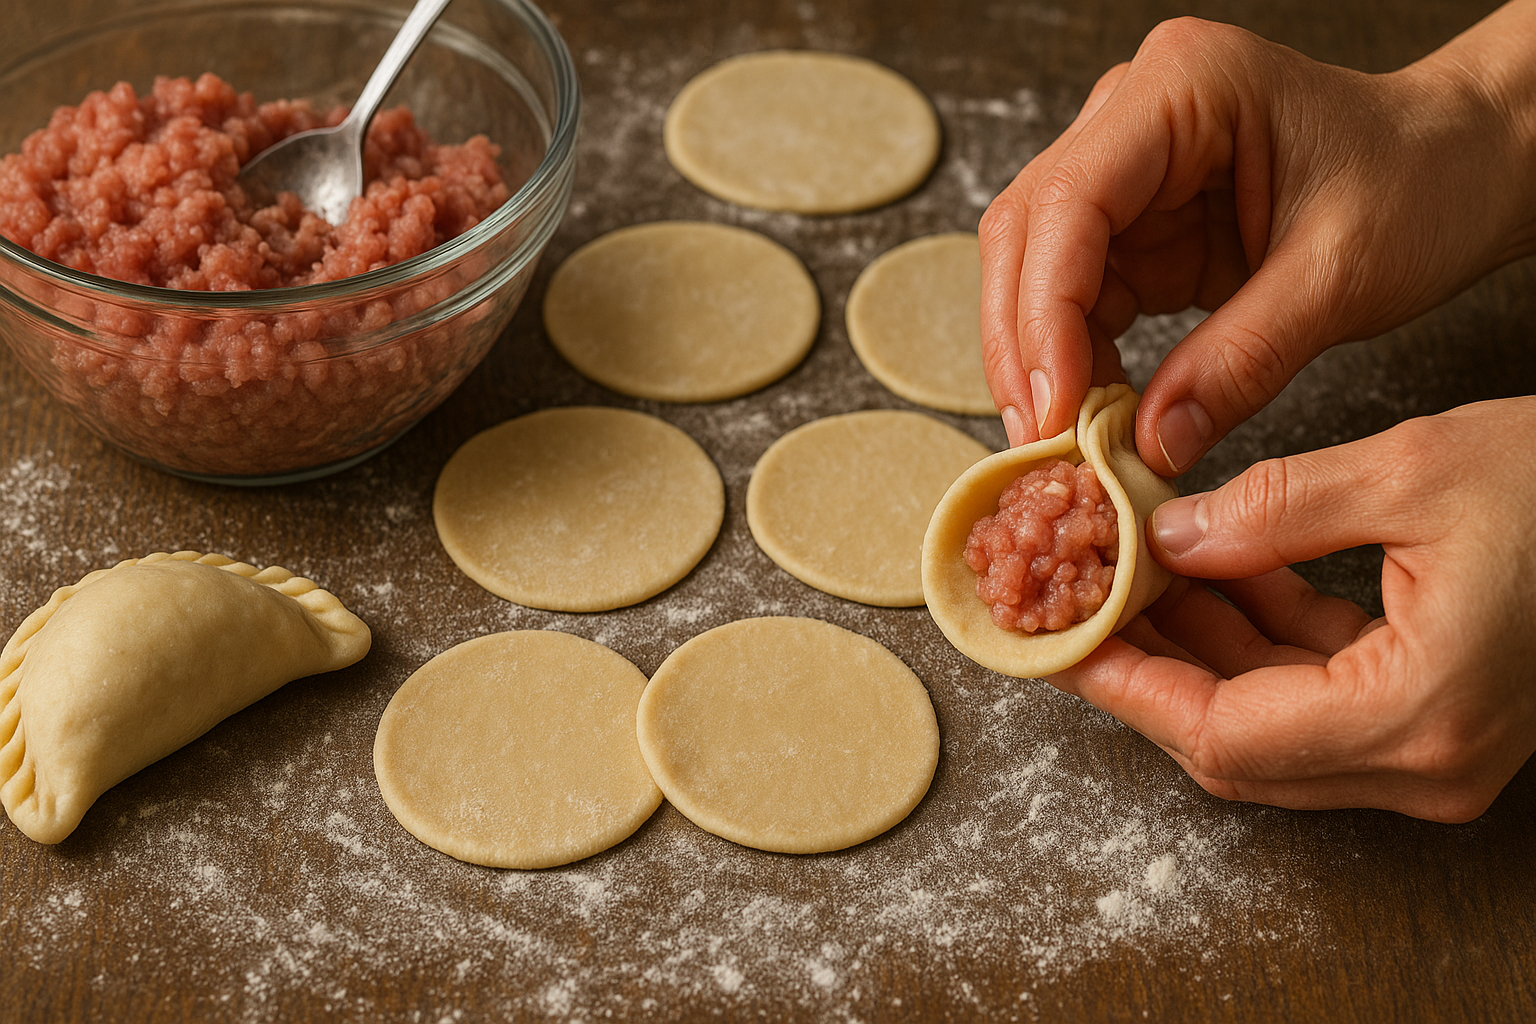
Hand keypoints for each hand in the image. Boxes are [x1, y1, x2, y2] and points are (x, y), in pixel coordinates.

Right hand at [978, 9, 1535, 471]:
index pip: (1070, 200)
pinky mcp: (1135, 227)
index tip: (1054, 405)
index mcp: (1182, 87)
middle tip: (1042, 437)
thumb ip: (1242, 360)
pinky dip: (1077, 363)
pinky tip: (1094, 414)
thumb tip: (1152, 442)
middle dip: (1024, 342)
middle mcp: (1133, 118)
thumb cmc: (1421, 182)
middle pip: (1026, 232)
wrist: (1457, 169)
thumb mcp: (1342, 276)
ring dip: (1041, 360)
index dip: (1045, 310)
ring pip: (1034, 271)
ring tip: (1066, 439)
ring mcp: (1126, 172)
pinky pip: (1075, 300)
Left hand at [1048, 397, 1535, 821]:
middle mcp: (1426, 763)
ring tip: (1130, 574)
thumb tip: (1165, 535)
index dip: (1126, 688)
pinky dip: (1260, 638)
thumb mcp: (1413, 470)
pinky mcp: (1440, 720)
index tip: (1054, 643)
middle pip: (1234, 743)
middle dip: (1148, 669)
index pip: (1223, 733)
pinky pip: (1318, 695)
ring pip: (1270, 722)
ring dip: (1197, 651)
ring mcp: (1436, 753)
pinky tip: (1217, 569)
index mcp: (1418, 715)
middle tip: (1075, 605)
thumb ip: (1273, 507)